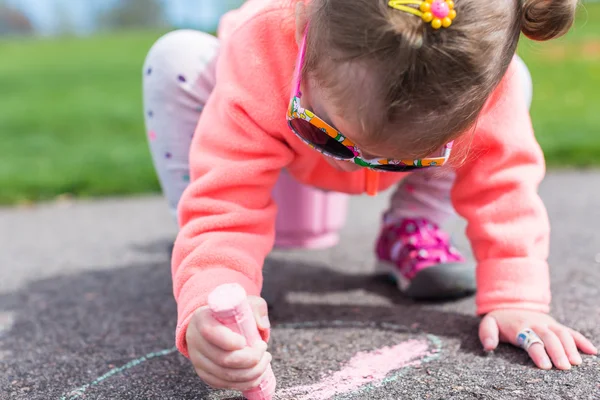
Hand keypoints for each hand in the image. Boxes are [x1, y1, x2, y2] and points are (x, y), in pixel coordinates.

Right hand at [186, 296, 271, 389]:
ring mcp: (198, 360)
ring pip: (225, 375)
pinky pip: (224, 384)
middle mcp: (196, 341)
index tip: (246, 341)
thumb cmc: (229, 313)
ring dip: (251, 372)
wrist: (212, 324)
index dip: (230, 340)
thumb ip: (255, 308)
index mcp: (201, 319)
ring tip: (264, 360)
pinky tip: (257, 374)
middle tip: (263, 349)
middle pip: (222, 359)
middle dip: (250, 358)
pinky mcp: (205, 374)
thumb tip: (262, 325)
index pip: (211, 332)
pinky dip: (244, 382)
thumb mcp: (242, 303)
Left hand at [479, 309, 597, 369]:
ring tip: (576, 363)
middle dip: (557, 352)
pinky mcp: (556, 325)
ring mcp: (548, 324)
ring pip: (562, 334)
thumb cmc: (500, 320)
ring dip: (571, 347)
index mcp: (520, 327)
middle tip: (563, 367)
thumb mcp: (488, 323)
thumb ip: (487, 334)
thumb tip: (489, 346)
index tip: (545, 365)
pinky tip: (592, 351)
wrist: (511, 303)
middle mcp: (536, 325)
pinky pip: (571, 331)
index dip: (538, 352)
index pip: (530, 340)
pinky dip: (582, 340)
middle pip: (549, 338)